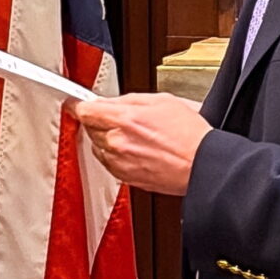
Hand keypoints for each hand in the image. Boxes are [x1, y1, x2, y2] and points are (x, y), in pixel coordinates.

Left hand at [69, 92, 211, 195]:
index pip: (85, 110)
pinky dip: (115, 155)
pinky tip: (135, 150)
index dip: (79, 105)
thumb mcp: (160, 101)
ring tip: (133, 136)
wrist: (202, 164)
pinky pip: (108, 163)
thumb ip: (127, 100)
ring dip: (106, 139)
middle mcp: (117, 143)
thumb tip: (109, 101)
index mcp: (124, 120)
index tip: (77, 104)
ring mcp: (120, 162)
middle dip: (98, 121)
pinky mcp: (126, 178)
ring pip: (97, 146)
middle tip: (118, 118)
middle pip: (89, 128)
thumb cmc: (189, 134)